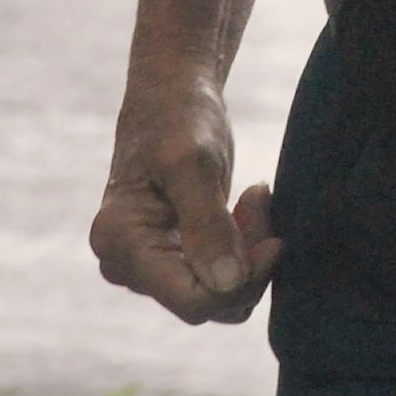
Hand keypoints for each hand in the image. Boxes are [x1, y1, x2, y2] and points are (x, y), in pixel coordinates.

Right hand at [89, 81, 280, 325]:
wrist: (172, 95)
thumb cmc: (178, 117)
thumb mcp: (194, 163)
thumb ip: (207, 225)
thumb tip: (226, 285)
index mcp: (120, 243)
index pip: (192, 300)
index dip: (242, 281)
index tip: (275, 239)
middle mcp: (126, 264)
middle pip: (207, 301)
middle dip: (247, 259)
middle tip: (258, 197)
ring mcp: (148, 265)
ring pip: (219, 295)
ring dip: (249, 254)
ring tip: (254, 197)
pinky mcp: (172, 259)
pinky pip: (220, 280)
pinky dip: (244, 251)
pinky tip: (247, 206)